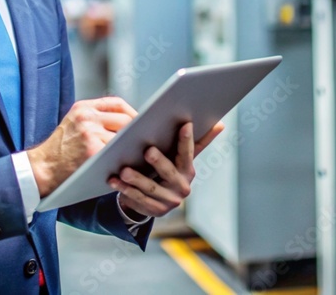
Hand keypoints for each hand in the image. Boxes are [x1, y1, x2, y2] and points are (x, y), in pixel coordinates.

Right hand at [28, 97, 136, 196]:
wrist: (41, 168)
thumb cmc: (58, 151)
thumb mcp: (72, 124)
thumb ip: (95, 119)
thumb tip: (127, 124)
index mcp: (82, 108)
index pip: (116, 104)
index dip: (132, 113)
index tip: (141, 122)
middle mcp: (86, 117)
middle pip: (124, 119)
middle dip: (135, 132)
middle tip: (143, 141)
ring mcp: (89, 133)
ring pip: (123, 137)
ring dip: (132, 146)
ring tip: (138, 153)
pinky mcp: (92, 150)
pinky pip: (116, 153)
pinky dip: (124, 159)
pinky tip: (128, 164)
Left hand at [108, 120, 224, 217]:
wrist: (157, 200)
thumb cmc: (169, 170)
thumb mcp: (181, 158)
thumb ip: (198, 142)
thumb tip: (222, 125)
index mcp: (188, 171)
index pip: (188, 153)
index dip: (187, 140)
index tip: (185, 125)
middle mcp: (181, 187)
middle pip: (169, 173)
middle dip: (158, 161)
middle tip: (148, 150)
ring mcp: (168, 201)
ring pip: (150, 189)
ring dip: (136, 179)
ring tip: (123, 169)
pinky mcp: (154, 211)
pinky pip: (137, 200)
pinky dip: (124, 190)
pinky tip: (113, 180)